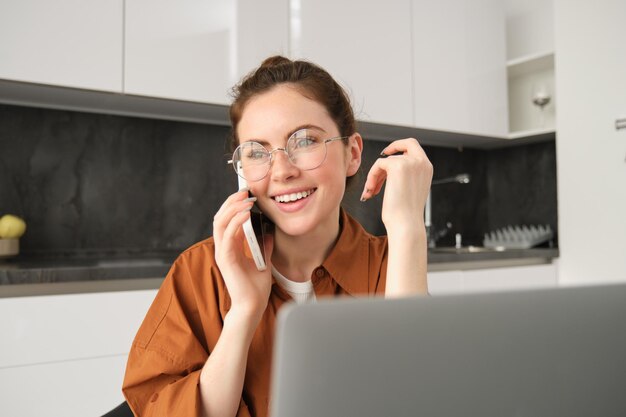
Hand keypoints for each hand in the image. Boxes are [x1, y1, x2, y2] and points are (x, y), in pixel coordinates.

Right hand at [213, 189, 273, 319]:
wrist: (253, 307)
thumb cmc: (255, 288)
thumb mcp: (263, 261)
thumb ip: (264, 246)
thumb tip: (270, 233)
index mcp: (230, 248)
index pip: (227, 220)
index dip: (234, 205)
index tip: (247, 195)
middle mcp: (223, 248)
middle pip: (220, 217)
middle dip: (232, 202)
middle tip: (245, 191)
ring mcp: (222, 253)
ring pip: (220, 222)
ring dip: (233, 208)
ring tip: (246, 199)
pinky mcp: (226, 259)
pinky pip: (227, 235)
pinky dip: (236, 222)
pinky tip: (246, 214)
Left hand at [360, 138, 432, 234]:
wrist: (406, 224)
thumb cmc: (406, 214)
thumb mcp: (410, 189)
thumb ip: (406, 174)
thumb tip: (388, 165)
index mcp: (426, 168)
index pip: (414, 147)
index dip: (400, 146)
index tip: (388, 153)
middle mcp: (421, 162)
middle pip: (405, 144)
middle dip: (390, 151)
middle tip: (378, 165)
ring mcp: (410, 162)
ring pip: (386, 160)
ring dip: (376, 175)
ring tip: (372, 191)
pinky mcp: (397, 165)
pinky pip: (378, 165)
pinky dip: (372, 177)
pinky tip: (371, 191)